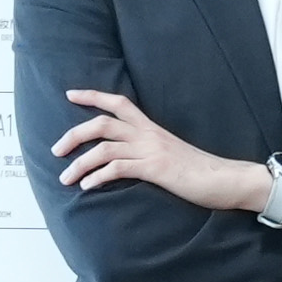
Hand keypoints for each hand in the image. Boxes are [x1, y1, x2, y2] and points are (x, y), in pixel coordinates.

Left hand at [51, 88, 262, 212]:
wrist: (226, 179)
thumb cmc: (200, 170)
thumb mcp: (171, 153)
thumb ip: (149, 151)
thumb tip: (129, 158)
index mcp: (151, 128)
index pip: (118, 102)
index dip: (92, 96)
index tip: (70, 94)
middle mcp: (148, 134)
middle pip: (101, 124)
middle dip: (74, 134)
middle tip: (56, 150)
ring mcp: (151, 150)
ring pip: (103, 148)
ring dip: (79, 163)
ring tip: (65, 178)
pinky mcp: (155, 169)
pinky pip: (117, 168)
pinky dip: (97, 177)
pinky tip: (87, 187)